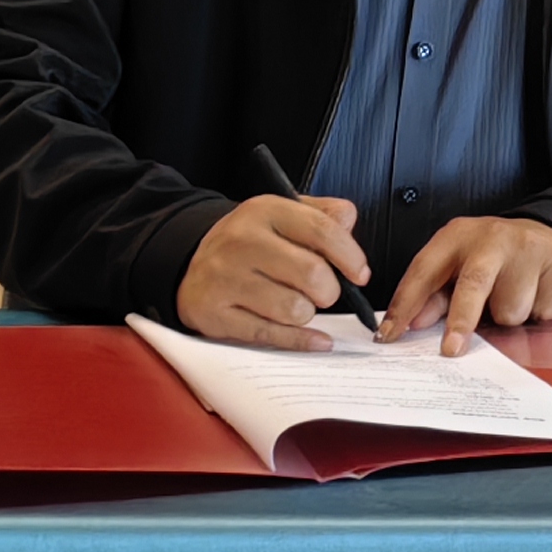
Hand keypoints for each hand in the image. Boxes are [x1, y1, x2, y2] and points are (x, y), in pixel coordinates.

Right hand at [178, 193, 371, 348]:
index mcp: (264, 210)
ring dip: (307, 314)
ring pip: (294, 309)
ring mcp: (225, 279)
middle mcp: (241, 242)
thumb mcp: (283, 215)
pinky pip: (271, 335)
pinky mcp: (214, 314)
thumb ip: (322, 215)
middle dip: (329, 290)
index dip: (350, 256)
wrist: (192, 263)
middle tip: (324, 292)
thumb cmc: (251, 242)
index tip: (360, 273)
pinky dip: (300, 341)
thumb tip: (348, 224)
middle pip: (312, 273)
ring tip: (296, 304)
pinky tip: (316, 339)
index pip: (322, 230)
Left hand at [383, 215, 551, 347]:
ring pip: (511, 310)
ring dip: (508, 317)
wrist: (549, 232)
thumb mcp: (458, 264)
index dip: (405, 305)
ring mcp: (528, 249)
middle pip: (473, 285)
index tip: (390, 335)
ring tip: (511, 297)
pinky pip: (542, 311)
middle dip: (460, 321)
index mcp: (458, 236)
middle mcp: (492, 238)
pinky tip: (536, 292)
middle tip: (451, 350)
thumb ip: (435, 294)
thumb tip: (413, 323)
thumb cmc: (494, 255)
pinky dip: (538, 312)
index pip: (424, 271)